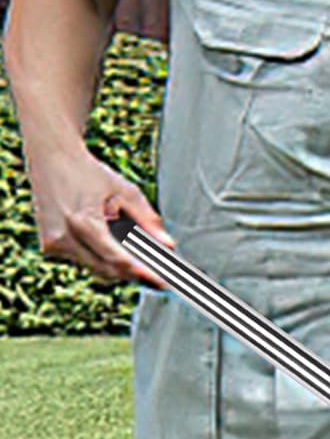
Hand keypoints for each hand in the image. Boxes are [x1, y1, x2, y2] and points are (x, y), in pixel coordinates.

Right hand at [31, 148, 173, 288]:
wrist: (50, 156)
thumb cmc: (89, 172)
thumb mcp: (124, 191)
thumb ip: (147, 220)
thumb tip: (169, 247)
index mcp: (81, 221)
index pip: (115, 258)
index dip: (140, 272)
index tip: (162, 282)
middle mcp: (63, 235)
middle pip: (107, 269)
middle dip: (134, 274)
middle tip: (161, 280)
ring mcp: (53, 242)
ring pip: (96, 268)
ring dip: (118, 266)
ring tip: (142, 262)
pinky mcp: (50, 245)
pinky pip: (84, 260)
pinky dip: (101, 257)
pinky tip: (112, 244)